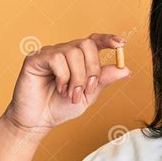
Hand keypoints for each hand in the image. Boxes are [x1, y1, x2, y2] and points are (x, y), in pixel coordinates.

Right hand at [1, 33, 130, 138]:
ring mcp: (50, 53)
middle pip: (87, 44)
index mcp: (80, 58)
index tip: (121, 44)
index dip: (108, 39)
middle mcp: (65, 51)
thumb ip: (104, 80)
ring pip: (73, 52)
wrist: (39, 120)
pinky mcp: (36, 58)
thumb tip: (125, 69)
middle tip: (87, 88)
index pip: (95, 41)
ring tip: (70, 93)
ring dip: (77, 77)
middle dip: (92, 68)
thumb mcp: (89, 94)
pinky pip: (57, 58)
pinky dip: (63, 76)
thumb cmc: (62, 106)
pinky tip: (59, 88)